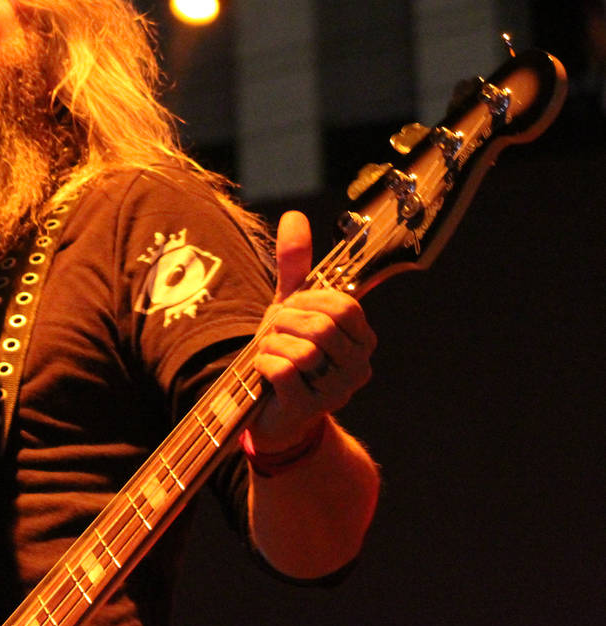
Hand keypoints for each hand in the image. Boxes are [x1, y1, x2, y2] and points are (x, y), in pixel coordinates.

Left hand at [245, 211, 375, 450]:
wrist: (269, 410)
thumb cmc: (285, 351)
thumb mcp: (290, 305)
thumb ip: (295, 265)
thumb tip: (294, 215)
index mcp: (362, 339)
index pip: (343, 304)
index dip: (309, 300)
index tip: (293, 307)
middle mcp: (359, 366)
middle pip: (320, 326)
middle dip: (285, 321)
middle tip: (275, 331)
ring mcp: (338, 392)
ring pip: (301, 349)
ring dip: (272, 344)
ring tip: (270, 351)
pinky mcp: (310, 409)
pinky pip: (281, 370)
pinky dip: (263, 363)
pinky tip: (263, 371)